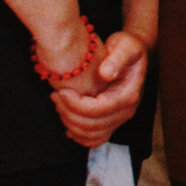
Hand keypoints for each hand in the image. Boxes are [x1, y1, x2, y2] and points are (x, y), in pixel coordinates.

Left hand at [51, 29, 148, 146]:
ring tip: (59, 104)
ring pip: (91, 135)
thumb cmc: (127, 48)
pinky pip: (94, 139)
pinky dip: (79, 136)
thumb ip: (116, 59)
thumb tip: (105, 74)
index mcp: (129, 95)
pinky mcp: (111, 122)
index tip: (61, 91)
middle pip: (92, 125)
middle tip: (55, 95)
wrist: (130, 54)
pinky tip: (68, 123)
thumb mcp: (125, 46)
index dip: (76, 105)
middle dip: (69, 113)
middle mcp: (126, 111)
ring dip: (70, 123)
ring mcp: (119, 119)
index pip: (99, 110)